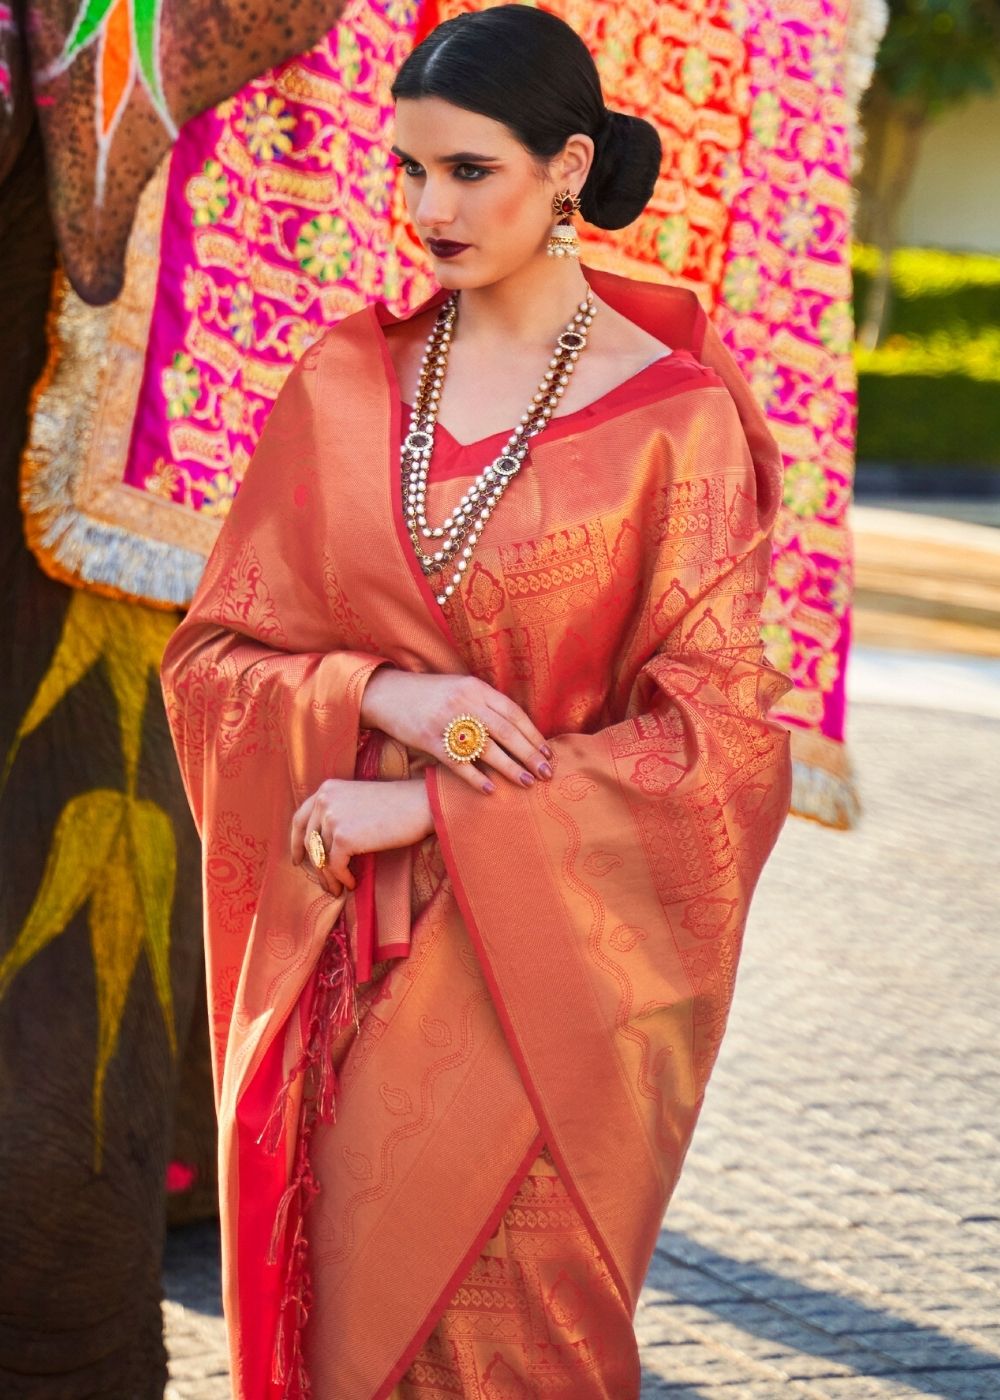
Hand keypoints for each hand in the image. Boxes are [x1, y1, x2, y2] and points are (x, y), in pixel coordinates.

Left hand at [290, 777, 433, 896]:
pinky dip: (343, 878)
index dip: (296, 842)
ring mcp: (332, 818)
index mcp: (326, 789)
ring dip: (330, 878)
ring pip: (321, 857)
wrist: (422, 804)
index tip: (298, 859)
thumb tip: (324, 846)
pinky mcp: (344, 838)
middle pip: (309, 842)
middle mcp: (324, 801)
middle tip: (324, 883)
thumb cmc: (398, 805)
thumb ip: (338, 813)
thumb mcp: (359, 800)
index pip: (299, 819)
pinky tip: (353, 883)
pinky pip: (336, 866)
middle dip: (315, 867)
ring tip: (340, 889)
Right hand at [360, 669, 552, 794]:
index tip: (548, 753)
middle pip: (506, 731)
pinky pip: (458, 762)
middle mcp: (465, 702)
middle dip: (530, 754)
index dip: (533, 735)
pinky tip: (491, 790)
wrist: (387, 693)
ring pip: (487, 748)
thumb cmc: (429, 695)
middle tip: (547, 773)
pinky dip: (476, 778)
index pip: (514, 713)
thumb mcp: (460, 689)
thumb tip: (517, 728)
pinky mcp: (429, 739)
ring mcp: (447, 721)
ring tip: (527, 783)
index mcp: (476, 688)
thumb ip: (486, 703)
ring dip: (510, 768)